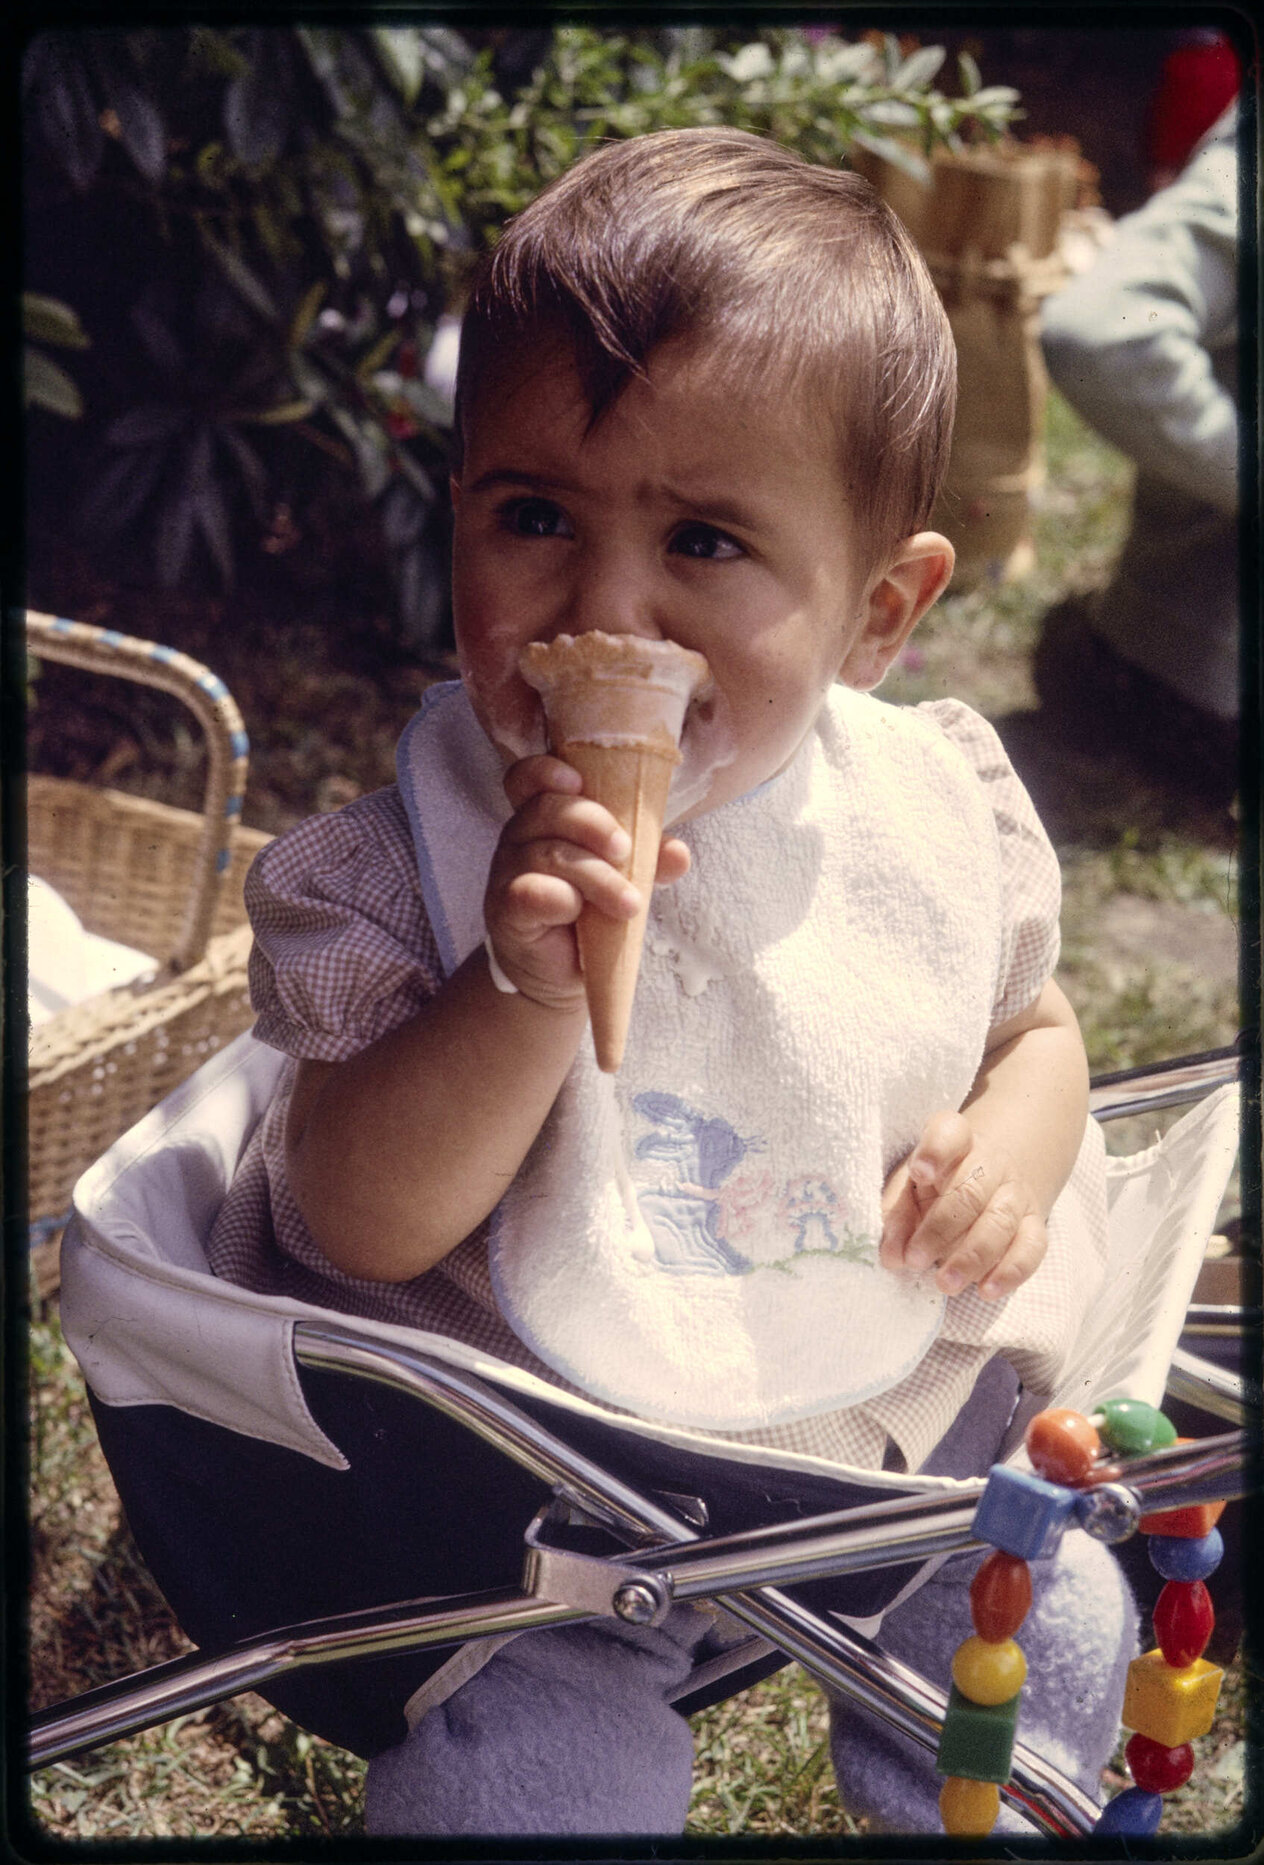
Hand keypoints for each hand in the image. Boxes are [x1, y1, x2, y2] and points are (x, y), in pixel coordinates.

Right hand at [484, 754, 689, 1008]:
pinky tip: (578, 914)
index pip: (529, 778)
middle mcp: (520, 837)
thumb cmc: (589, 912)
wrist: (563, 973)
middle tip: (626, 851)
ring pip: (549, 854)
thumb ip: (649, 860)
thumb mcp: (625, 879)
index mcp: (545, 817)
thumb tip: (678, 853)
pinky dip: (562, 899)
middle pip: (546, 809)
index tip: (577, 781)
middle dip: (593, 824)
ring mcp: (508, 872)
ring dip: (597, 877)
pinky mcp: (506, 909)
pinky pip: (531, 892)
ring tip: (629, 904)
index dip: (546, 771)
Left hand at [879, 1111, 1046, 1300]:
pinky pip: (1031, 1247)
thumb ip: (896, 1216)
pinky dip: (1011, 1272)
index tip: (919, 1173)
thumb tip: (892, 1256)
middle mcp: (991, 1161)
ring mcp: (1016, 1191)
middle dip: (941, 1228)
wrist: (991, 1179)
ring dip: (972, 1257)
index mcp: (955, 1140)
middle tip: (916, 1259)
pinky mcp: (1035, 1222)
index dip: (936, 1151)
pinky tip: (987, 1290)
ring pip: (1000, 1222)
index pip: (950, 1133)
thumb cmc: (937, 1184)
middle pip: (971, 1190)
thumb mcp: (909, 1187)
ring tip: (945, 1283)